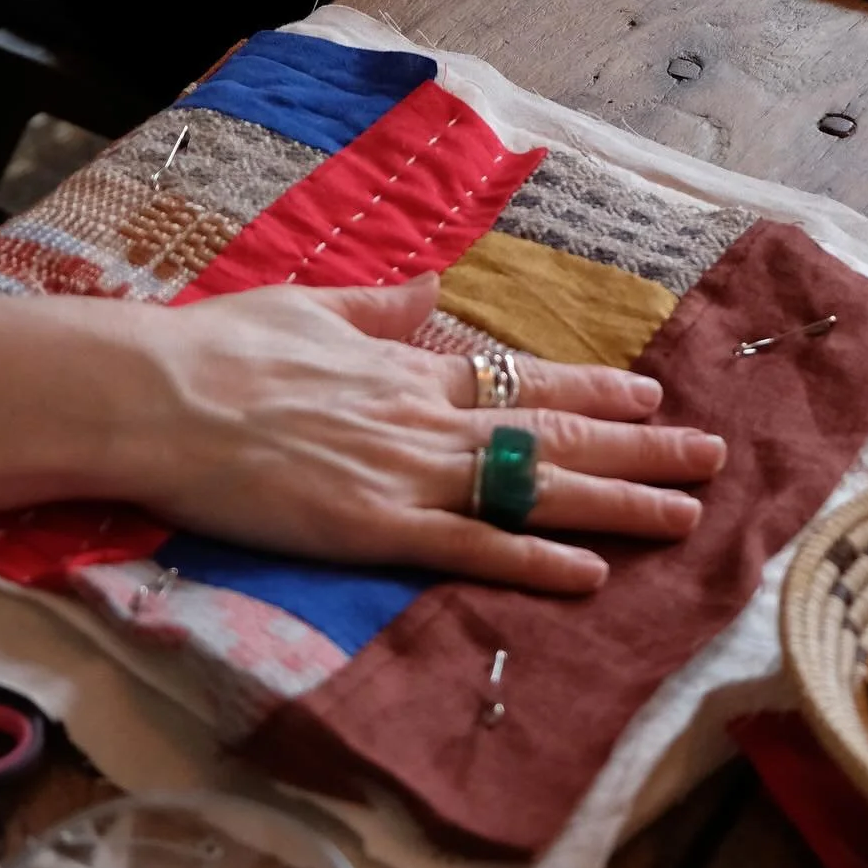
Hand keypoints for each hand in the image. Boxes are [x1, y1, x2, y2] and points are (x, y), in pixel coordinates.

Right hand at [133, 274, 726, 592]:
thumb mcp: (309, 306)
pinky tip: (591, 575)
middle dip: (637, 449)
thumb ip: (377, 308)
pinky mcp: (373, 529)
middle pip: (551, 439)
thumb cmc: (220, 347)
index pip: (522, 384)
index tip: (650, 396)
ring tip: (685, 512)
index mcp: (407, 370)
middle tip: (709, 455)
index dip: (593, 395)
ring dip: (615, 504)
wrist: (157, 394)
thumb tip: (430, 293)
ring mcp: (406, 476)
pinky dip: (533, 563)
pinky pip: (470, 550)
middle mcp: (426, 422)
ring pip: (532, 493)